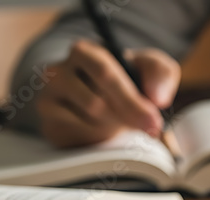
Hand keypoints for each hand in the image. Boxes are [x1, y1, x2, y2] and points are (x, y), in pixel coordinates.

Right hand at [36, 40, 179, 147]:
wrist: (107, 102)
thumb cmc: (129, 81)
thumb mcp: (151, 69)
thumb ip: (161, 74)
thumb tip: (157, 98)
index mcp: (85, 52)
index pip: (104, 74)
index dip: (131, 100)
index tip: (154, 120)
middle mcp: (58, 71)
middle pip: (96, 103)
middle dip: (128, 118)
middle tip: (151, 129)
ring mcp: (49, 97)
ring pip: (88, 123)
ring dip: (114, 126)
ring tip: (121, 120)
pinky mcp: (49, 122)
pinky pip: (77, 136)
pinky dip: (98, 137)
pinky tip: (102, 128)